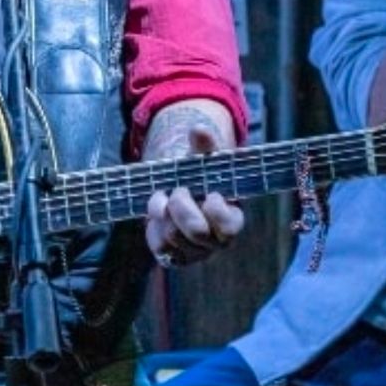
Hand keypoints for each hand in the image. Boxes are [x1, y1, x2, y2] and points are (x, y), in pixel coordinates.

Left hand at [143, 123, 244, 269]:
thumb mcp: (204, 158)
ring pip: (174, 238)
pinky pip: (160, 247)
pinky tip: (157, 210)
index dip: (216, 210)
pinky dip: (154, 226)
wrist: (180, 190)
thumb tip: (199, 129)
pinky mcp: (174, 256)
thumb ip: (205, 145)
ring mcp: (194, 251)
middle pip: (197, 232)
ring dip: (163, 213)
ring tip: (163, 195)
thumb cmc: (199, 175)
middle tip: (178, 190)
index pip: (229, 226)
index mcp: (231, 218)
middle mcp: (215, 241)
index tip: (210, 192)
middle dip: (182, 207)